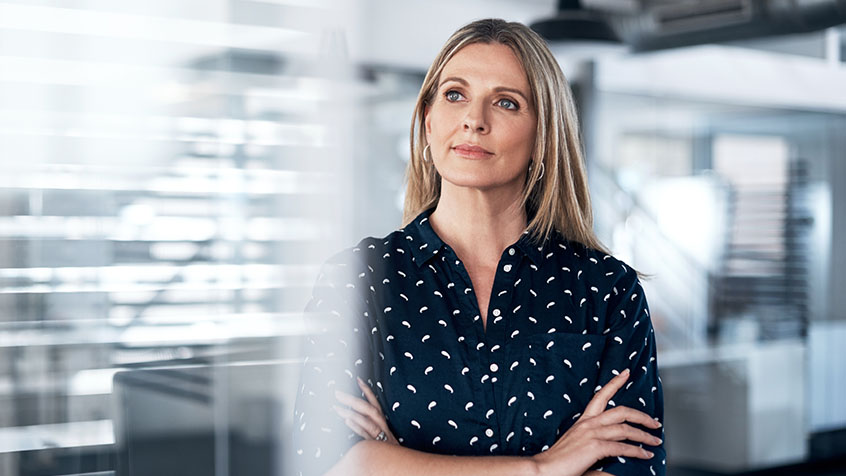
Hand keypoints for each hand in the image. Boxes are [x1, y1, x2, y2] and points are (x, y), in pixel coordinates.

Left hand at [333, 377, 398, 444]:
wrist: (401, 464)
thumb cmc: (388, 450)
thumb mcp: (380, 436)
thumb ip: (368, 427)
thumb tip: (349, 418)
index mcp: (383, 423)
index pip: (375, 404)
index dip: (367, 391)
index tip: (358, 379)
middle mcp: (383, 427)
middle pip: (369, 409)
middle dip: (353, 400)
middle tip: (337, 393)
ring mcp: (381, 436)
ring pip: (368, 420)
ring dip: (352, 412)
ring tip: (336, 407)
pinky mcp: (379, 446)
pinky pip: (367, 435)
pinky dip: (358, 427)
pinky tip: (347, 420)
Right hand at [532, 369, 661, 475]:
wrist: (544, 469)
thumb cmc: (560, 461)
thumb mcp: (579, 447)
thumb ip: (596, 446)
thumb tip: (615, 454)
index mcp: (583, 421)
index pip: (600, 396)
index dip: (614, 383)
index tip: (625, 373)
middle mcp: (588, 424)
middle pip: (621, 411)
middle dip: (642, 416)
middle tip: (655, 422)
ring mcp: (592, 434)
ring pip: (626, 429)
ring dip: (644, 435)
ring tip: (655, 441)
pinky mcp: (595, 447)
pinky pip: (623, 447)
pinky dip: (637, 451)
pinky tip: (646, 455)